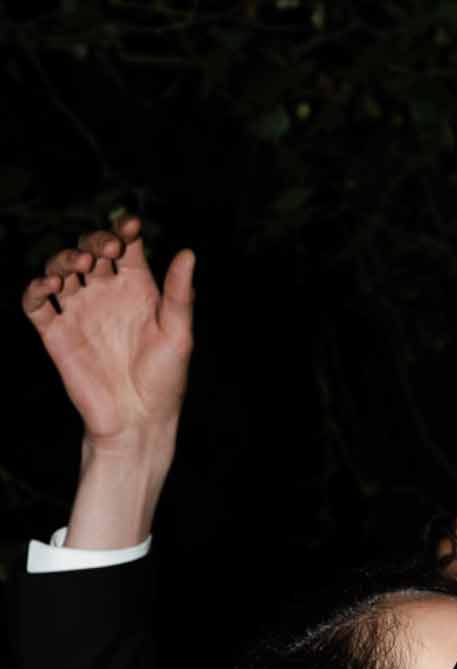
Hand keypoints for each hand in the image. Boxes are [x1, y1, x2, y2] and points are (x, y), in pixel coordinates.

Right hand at [21, 213, 193, 451]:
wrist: (138, 422)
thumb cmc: (165, 382)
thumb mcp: (178, 336)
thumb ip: (179, 295)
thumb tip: (188, 254)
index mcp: (135, 289)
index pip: (124, 247)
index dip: (124, 230)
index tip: (130, 227)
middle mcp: (104, 294)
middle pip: (90, 249)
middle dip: (95, 241)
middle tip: (107, 250)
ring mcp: (78, 311)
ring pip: (61, 268)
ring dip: (65, 258)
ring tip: (82, 265)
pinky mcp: (56, 333)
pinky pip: (36, 303)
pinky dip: (36, 289)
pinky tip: (50, 286)